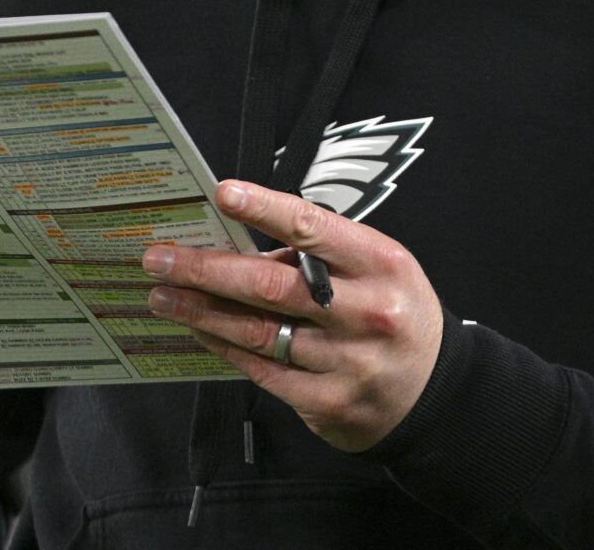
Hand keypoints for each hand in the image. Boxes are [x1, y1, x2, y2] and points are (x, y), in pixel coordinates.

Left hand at [143, 179, 442, 451]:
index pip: (314, 228)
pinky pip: (264, 371)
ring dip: (201, 312)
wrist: (434, 392)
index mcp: (380, 263)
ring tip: (162, 295)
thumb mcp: (377, 267)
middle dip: (205, 269)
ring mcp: (348, 361)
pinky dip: (226, 348)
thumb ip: (321, 253)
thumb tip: (242, 244)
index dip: (265, 208)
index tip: (222, 192)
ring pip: (258, 331)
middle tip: (159, 257)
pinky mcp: (328, 401)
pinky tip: (201, 330)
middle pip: (270, 285)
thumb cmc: (394, 311)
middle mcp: (366, 311)